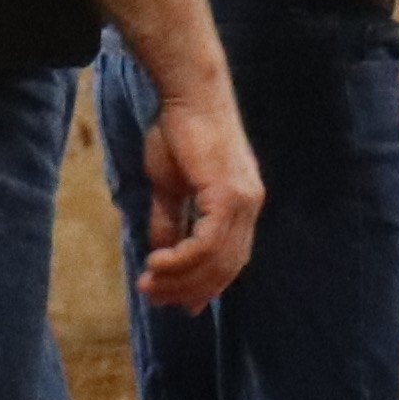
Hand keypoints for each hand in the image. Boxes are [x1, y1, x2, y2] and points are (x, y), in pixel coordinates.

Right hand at [129, 63, 260, 308]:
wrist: (187, 94)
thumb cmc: (178, 132)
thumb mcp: (170, 186)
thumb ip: (170, 221)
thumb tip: (162, 255)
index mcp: (242, 205)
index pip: (230, 259)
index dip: (205, 286)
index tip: (177, 304)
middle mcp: (250, 206)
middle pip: (225, 267)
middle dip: (188, 289)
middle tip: (154, 298)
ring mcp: (244, 201)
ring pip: (216, 260)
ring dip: (180, 278)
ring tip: (149, 284)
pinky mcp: (229, 194)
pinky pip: (208, 243)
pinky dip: (183, 259)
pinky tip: (157, 263)